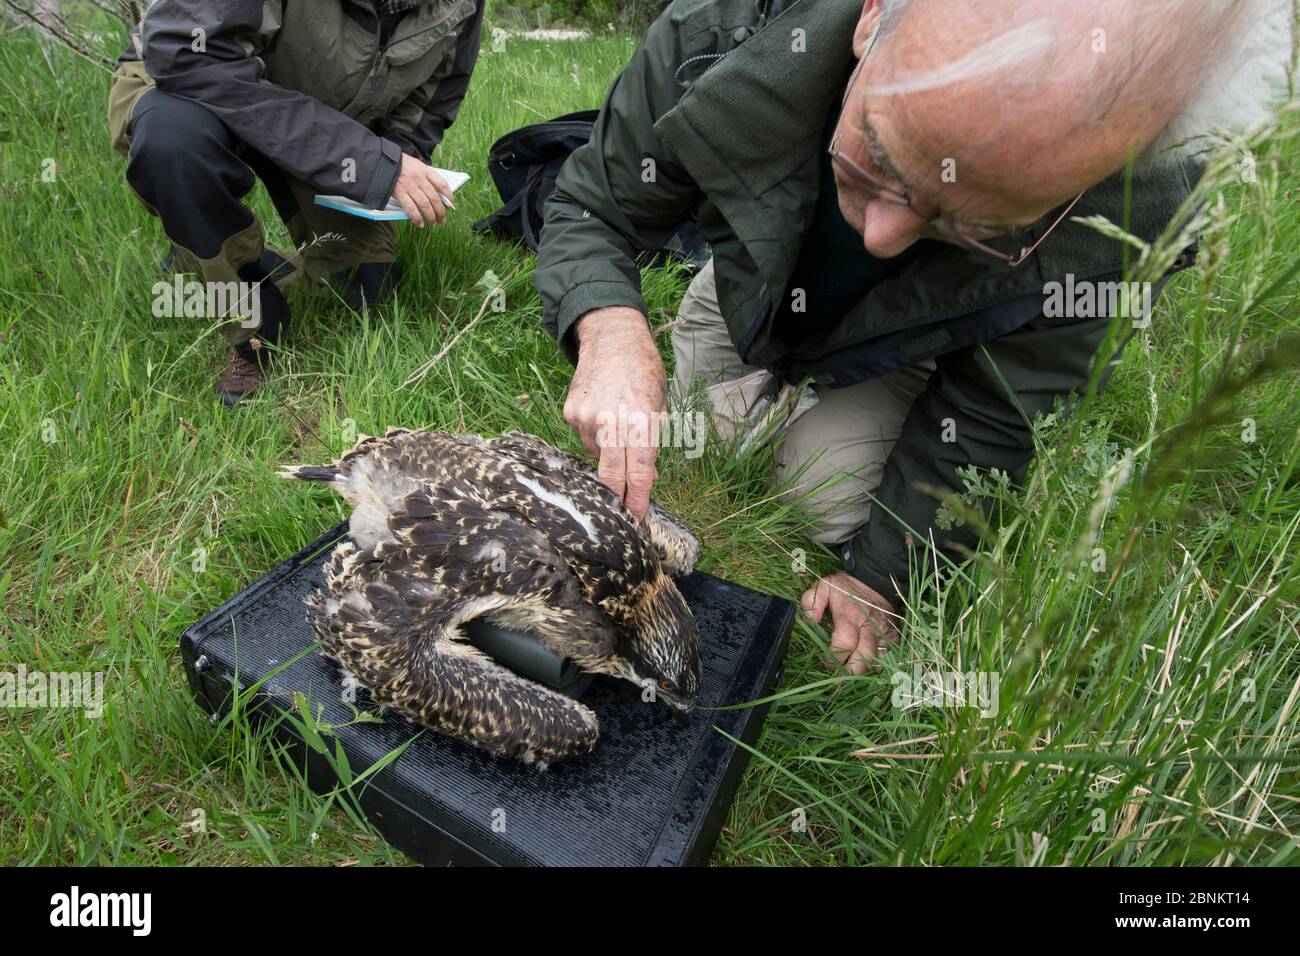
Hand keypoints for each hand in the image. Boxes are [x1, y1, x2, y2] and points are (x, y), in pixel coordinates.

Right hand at [391, 154, 451, 226]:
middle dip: (441, 212)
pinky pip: (411, 208)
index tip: (451, 205)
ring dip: (430, 217)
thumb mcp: (416, 165)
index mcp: (425, 170)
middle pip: (434, 198)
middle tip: (442, 220)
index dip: (448, 196)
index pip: (442, 184)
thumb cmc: (401, 164)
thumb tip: (438, 193)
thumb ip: (426, 176)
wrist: (382, 162)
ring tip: (433, 225)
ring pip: (425, 205)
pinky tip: (420, 224)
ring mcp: (409, 186)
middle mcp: (419, 179)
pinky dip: (417, 218)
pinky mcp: (400, 193)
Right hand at [565, 307, 665, 518]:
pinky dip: (594, 434)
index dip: (638, 500)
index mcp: (641, 421)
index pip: (640, 472)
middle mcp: (612, 422)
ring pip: (596, 455)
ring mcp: (587, 418)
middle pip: (610, 476)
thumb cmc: (643, 372)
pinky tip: (601, 413)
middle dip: (616, 498)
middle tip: (620, 511)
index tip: (637, 518)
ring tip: (615, 427)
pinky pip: (584, 436)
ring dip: (607, 453)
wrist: (612, 338)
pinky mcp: (571, 413)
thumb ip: (651, 442)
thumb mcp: (659, 406)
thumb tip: (646, 477)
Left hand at [801, 572, 897, 674]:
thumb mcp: (824, 586)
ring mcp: (884, 633)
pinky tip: (865, 664)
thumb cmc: (845, 588)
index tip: (826, 660)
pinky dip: (878, 665)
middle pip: (864, 658)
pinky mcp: (893, 637)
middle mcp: (869, 627)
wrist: (874, 580)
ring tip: (850, 670)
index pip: (844, 643)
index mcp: (850, 615)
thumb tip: (810, 620)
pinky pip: (888, 658)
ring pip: (878, 661)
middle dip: (850, 671)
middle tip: (838, 673)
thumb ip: (812, 601)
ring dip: (863, 670)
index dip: (834, 657)